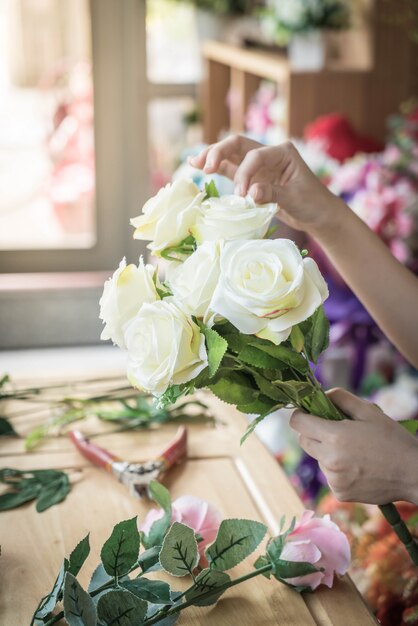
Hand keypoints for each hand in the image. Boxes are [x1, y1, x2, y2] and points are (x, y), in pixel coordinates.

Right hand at [189, 135, 344, 235]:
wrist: (318, 214)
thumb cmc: (312, 203)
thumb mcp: (295, 199)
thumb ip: (272, 194)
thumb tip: (250, 194)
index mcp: (283, 152)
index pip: (255, 156)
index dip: (245, 174)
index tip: (242, 196)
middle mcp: (268, 153)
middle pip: (238, 145)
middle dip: (219, 152)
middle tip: (204, 167)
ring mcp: (259, 165)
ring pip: (231, 155)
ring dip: (212, 157)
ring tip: (194, 163)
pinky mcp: (252, 177)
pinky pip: (231, 169)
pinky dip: (216, 168)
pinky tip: (198, 166)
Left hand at [289, 388, 417, 504]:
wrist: (413, 474)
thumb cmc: (392, 439)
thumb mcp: (368, 411)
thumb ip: (341, 398)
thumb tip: (321, 395)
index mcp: (334, 436)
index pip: (298, 423)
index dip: (301, 415)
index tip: (308, 413)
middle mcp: (329, 460)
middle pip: (303, 441)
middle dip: (313, 433)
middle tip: (334, 430)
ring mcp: (333, 479)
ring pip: (318, 459)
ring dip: (328, 453)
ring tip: (354, 452)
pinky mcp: (339, 493)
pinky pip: (330, 476)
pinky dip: (338, 470)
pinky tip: (358, 468)